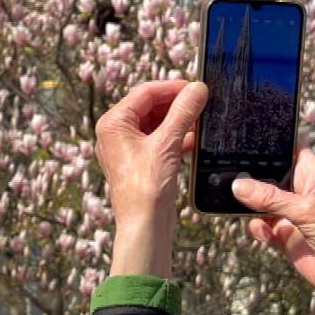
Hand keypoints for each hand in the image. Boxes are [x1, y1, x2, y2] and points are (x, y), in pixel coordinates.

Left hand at [95, 80, 207, 277]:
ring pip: (157, 123)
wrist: (144, 226)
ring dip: (179, 121)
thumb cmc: (146, 187)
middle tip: (202, 102)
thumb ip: (183, 113)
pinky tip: (195, 139)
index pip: (145, 92)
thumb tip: (197, 89)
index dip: (172, 88)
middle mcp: (116, 133)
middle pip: (150, 106)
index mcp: (113, 124)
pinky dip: (177, 137)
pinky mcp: (141, 162)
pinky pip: (160, 141)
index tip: (196, 87)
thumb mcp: (167, 144)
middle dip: (177, 104)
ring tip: (201, 119)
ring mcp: (128, 148)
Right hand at [233, 148, 314, 301]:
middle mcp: (300, 189)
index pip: (289, 148)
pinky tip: (265, 234)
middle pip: (268, 174)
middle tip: (233, 179)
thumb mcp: (307, 211)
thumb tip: (239, 186)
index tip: (245, 141)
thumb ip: (272, 198)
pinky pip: (260, 224)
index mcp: (312, 174)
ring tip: (246, 210)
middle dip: (252, 178)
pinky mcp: (283, 233)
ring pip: (260, 200)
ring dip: (250, 206)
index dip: (271, 144)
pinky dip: (257, 228)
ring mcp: (290, 212)